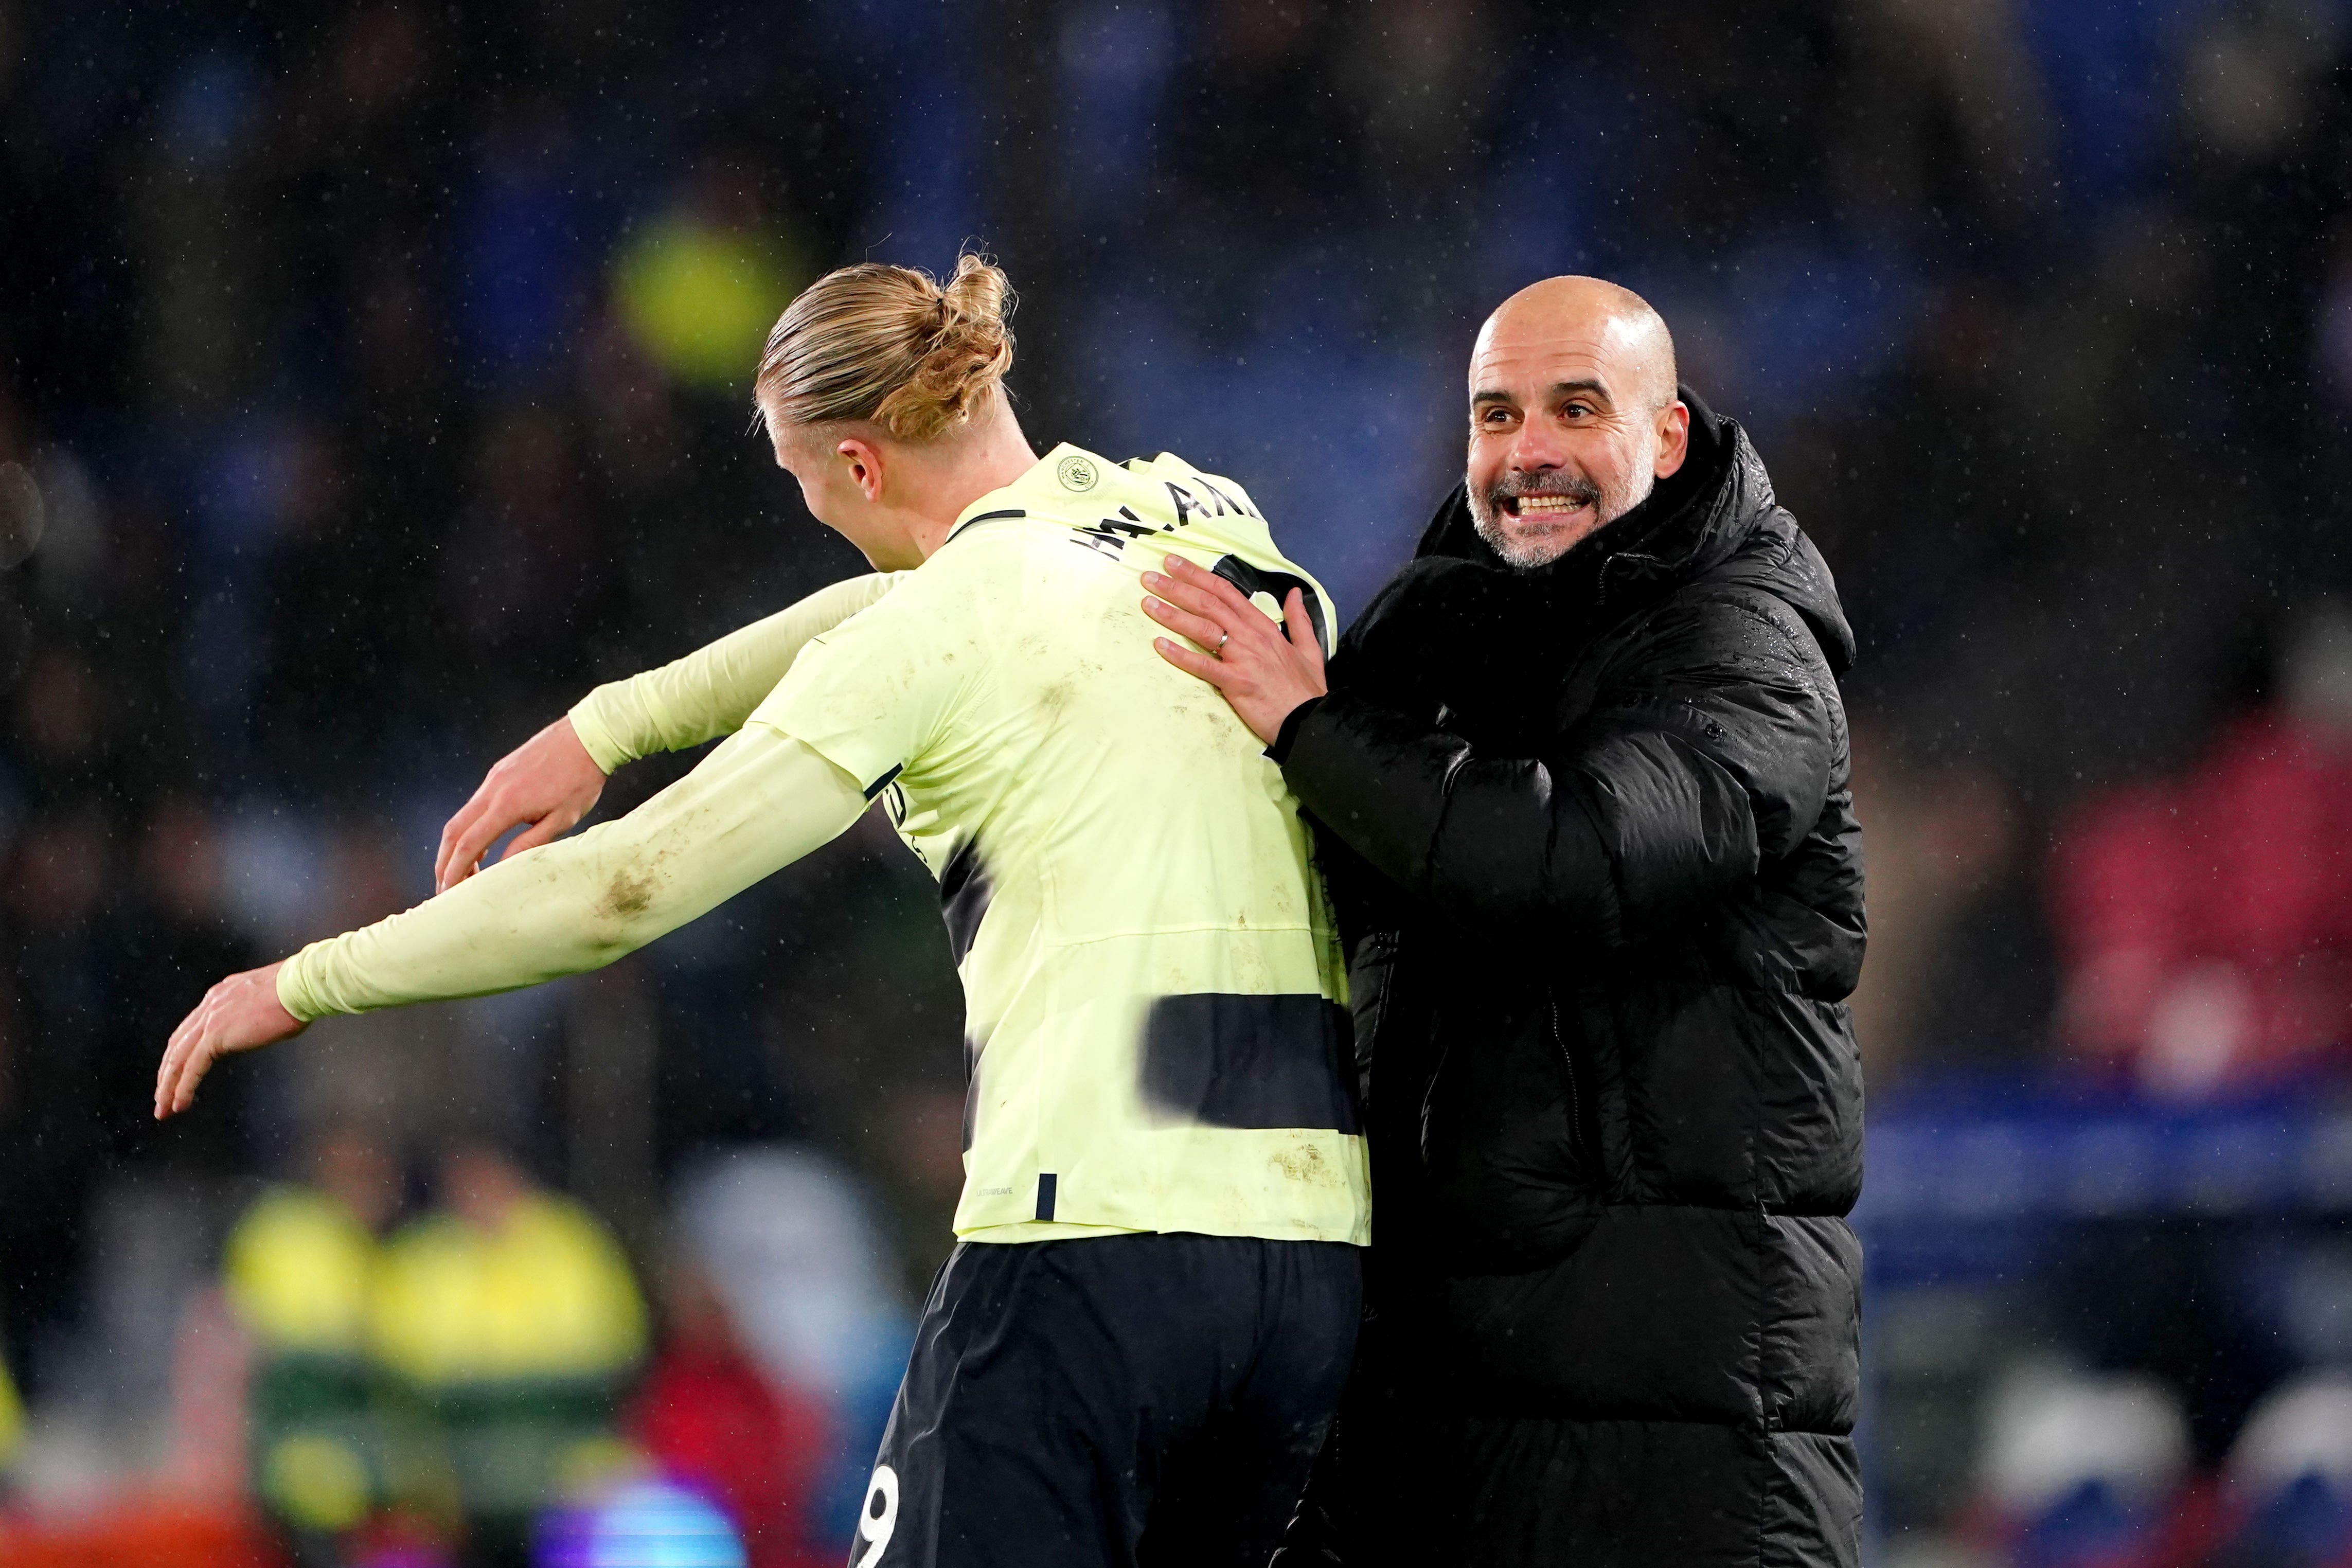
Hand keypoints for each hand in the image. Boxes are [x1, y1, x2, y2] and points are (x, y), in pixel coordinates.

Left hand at [155, 962, 305, 1119]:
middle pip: (177, 1044)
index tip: (178, 1071)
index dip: (182, 1052)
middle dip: (167, 1073)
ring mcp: (210, 1019)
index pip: (191, 1028)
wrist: (301, 986)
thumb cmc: (299, 993)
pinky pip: (192, 1067)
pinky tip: (179, 1104)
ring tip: (164, 1109)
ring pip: (178, 1058)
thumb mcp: (268, 1003)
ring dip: (168, 1086)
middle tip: (161, 1096)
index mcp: (221, 995)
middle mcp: (210, 1005)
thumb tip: (259, 1030)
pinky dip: (183, 1088)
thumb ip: (254, 1017)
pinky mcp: (216, 1036)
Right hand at [435, 716, 605, 892]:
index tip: (448, 892)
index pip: (468, 845)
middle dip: (444, 862)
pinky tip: (480, 844)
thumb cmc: (581, 780)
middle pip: (453, 831)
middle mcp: (492, 790)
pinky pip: (474, 805)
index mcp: (507, 805)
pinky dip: (469, 828)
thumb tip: (502, 868)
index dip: (455, 871)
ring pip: (461, 817)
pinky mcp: (499, 772)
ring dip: (455, 846)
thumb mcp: (562, 819)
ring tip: (462, 871)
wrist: (587, 736)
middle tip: (445, 888)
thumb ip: (529, 844)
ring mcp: (493, 779)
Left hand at [1142, 554, 1327, 744]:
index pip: (1226, 592)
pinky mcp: (1235, 683)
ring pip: (1202, 628)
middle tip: (1150, 577)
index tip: (1175, 564)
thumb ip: (1299, 619)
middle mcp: (1250, 636)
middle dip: (1177, 586)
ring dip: (1172, 613)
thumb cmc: (1306, 689)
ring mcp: (1242, 658)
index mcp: (1263, 626)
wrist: (1310, 720)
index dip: (1198, 575)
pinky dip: (1180, 655)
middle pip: (1209, 603)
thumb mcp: (1309, 649)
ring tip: (1147, 602)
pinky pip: (1203, 666)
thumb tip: (1295, 593)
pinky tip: (1159, 645)